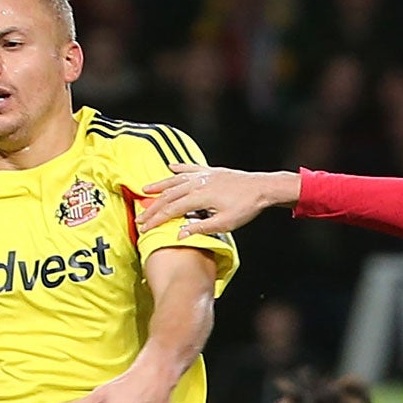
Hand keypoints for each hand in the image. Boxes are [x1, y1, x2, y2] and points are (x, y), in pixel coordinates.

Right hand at [136, 166, 297, 236]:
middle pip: (169, 196)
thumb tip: (179, 235)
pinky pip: (191, 168)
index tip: (144, 228)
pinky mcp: (211, 171)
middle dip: (153, 207)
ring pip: (176, 180)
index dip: (156, 220)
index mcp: (200, 197)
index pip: (171, 210)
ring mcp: (204, 175)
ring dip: (160, 185)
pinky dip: (179, 168)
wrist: (263, 188)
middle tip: (140, 217)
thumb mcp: (224, 223)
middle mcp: (199, 183)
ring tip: (145, 190)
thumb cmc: (245, 208)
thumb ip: (200, 228)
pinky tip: (170, 167)